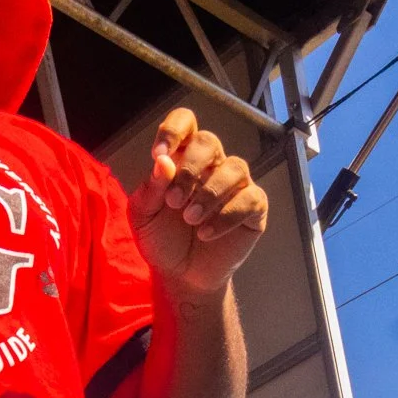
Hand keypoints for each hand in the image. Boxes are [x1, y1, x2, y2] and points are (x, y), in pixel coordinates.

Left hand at [129, 108, 267, 296]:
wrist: (180, 276)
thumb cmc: (161, 239)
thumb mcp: (144, 216)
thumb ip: (151, 188)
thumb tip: (163, 160)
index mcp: (181, 158)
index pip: (186, 122)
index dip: (174, 129)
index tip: (160, 154)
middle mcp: (211, 165)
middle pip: (209, 141)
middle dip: (190, 169)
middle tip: (174, 202)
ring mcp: (235, 185)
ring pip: (235, 167)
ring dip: (209, 193)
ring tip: (190, 219)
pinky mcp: (253, 209)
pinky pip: (249, 199)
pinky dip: (226, 216)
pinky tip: (206, 233)